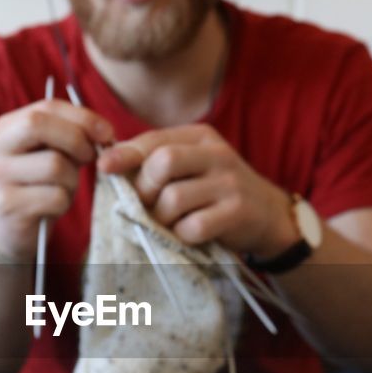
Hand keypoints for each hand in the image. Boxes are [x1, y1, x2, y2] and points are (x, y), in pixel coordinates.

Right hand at [0, 99, 114, 259]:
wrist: (11, 231)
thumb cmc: (38, 187)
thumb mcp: (50, 154)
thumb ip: (70, 136)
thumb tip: (104, 133)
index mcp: (5, 128)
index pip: (46, 107)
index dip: (83, 117)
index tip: (107, 133)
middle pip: (39, 125)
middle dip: (76, 139)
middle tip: (90, 157)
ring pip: (54, 165)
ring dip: (72, 179)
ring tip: (64, 188)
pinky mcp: (7, 205)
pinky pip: (55, 196)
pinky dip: (65, 203)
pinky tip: (53, 207)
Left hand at [96, 124, 298, 257]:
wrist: (268, 215)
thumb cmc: (215, 191)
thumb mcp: (191, 166)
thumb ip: (155, 161)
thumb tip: (108, 163)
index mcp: (200, 137)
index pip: (153, 140)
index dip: (124, 155)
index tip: (103, 168)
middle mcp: (216, 154)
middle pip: (163, 163)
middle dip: (145, 189)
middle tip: (148, 205)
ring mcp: (229, 182)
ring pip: (173, 199)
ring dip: (162, 218)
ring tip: (171, 222)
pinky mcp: (238, 211)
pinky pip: (193, 227)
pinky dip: (183, 235)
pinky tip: (190, 234)